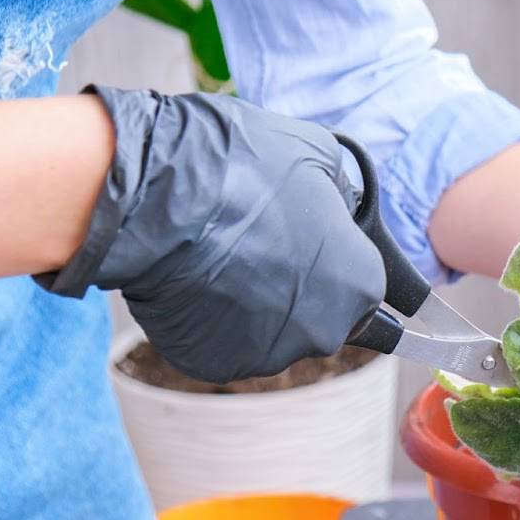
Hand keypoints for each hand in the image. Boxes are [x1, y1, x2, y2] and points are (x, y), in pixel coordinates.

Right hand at [38, 87, 383, 383]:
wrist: (154, 194)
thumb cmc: (241, 165)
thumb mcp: (314, 154)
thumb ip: (339, 190)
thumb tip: (340, 200)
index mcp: (361, 282)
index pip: (365, 286)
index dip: (336, 264)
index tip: (315, 252)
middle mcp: (327, 331)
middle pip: (320, 316)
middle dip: (296, 287)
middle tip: (256, 246)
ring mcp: (271, 354)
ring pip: (270, 333)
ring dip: (252, 305)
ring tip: (216, 257)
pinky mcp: (217, 366)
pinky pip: (221, 344)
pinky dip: (209, 320)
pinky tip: (191, 282)